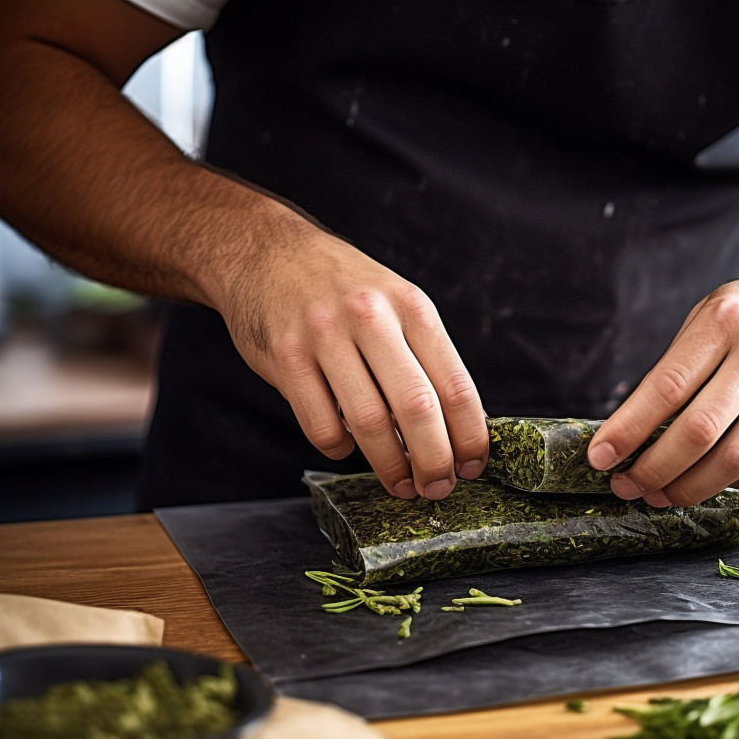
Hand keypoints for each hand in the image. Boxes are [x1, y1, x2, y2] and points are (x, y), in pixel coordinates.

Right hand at [216, 228, 489, 500]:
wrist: (265, 251)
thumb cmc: (342, 288)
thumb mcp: (395, 302)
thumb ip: (424, 356)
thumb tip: (460, 426)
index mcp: (411, 307)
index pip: (455, 384)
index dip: (470, 435)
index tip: (474, 465)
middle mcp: (371, 318)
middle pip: (417, 409)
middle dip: (434, 461)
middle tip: (439, 488)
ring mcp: (324, 336)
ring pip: (368, 424)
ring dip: (390, 466)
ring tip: (401, 484)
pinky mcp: (285, 357)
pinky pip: (321, 426)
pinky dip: (339, 448)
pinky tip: (346, 444)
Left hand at [588, 264, 738, 505]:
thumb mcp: (713, 314)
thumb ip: (678, 365)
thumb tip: (631, 431)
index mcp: (725, 320)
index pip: (667, 387)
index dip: (629, 430)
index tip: (601, 458)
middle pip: (699, 431)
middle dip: (654, 469)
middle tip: (627, 486)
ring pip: (734, 459)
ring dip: (689, 488)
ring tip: (662, 495)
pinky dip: (730, 482)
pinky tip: (708, 480)